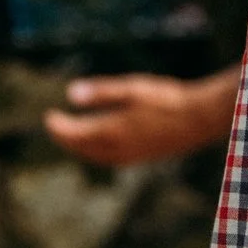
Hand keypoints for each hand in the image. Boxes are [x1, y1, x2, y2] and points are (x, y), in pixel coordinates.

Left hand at [42, 66, 238, 165]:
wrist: (199, 119)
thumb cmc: (166, 98)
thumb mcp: (131, 88)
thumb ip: (101, 92)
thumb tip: (70, 94)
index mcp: (114, 131)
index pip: (76, 135)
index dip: (59, 127)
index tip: (49, 117)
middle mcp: (120, 149)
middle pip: (83, 149)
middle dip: (66, 140)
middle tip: (54, 126)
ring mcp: (132, 156)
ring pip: (97, 157)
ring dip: (81, 148)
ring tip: (71, 136)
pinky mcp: (143, 157)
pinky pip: (111, 159)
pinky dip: (97, 152)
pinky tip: (100, 143)